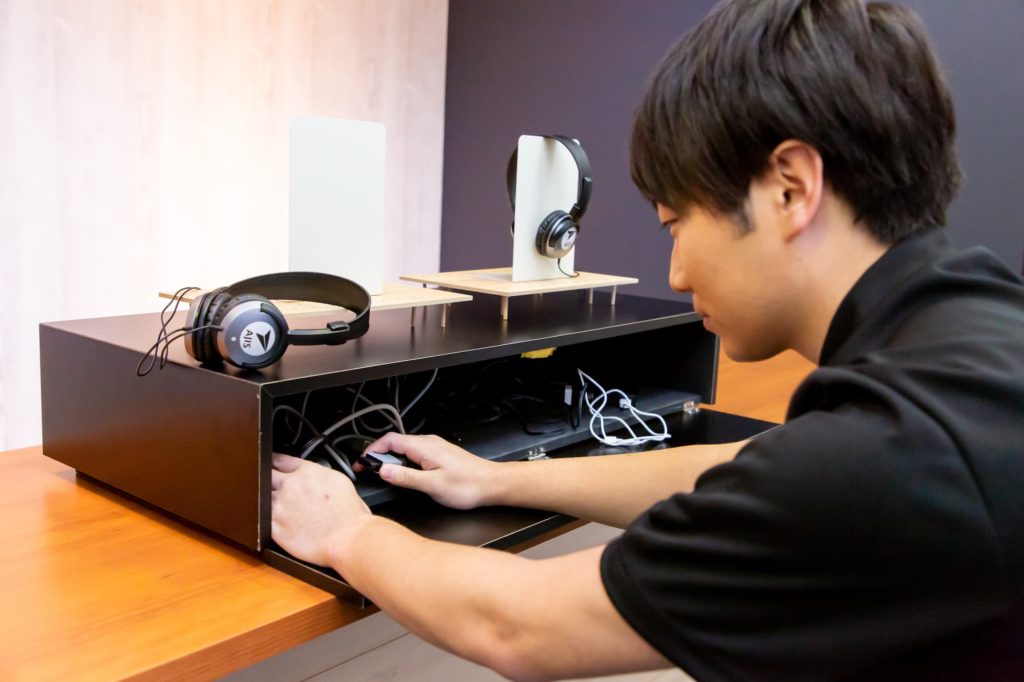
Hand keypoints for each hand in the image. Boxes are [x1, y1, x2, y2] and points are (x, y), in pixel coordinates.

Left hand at [271, 453, 370, 566]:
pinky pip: (261, 518)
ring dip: (266, 499)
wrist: (347, 538)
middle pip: (267, 474)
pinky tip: (273, 521)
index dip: (276, 461)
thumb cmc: (350, 514)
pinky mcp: (274, 527)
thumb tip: (317, 477)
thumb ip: (322, 475)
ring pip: (261, 496)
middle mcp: (290, 485)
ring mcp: (279, 506)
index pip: (282, 460)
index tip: (274, 464)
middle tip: (270, 483)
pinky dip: (264, 519)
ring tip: (274, 506)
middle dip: (267, 478)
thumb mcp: (340, 482)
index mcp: (307, 472)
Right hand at [360, 433, 497, 509]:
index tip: (362, 462)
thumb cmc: (467, 485)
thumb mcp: (432, 485)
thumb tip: (383, 470)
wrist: (492, 484)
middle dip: (378, 455)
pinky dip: (403, 461)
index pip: (389, 440)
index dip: (372, 450)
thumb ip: (406, 477)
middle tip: (368, 470)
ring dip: (390, 458)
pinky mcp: (440, 454)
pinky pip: (415, 453)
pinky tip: (403, 473)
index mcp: (424, 447)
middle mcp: (428, 443)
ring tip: (382, 473)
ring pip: (405, 448)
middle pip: (395, 443)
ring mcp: (435, 447)